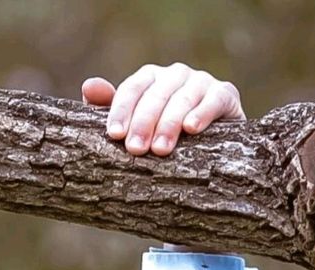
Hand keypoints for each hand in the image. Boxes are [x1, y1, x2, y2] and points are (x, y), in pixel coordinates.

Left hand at [82, 63, 243, 156]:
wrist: (211, 142)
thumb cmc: (164, 133)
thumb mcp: (135, 123)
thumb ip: (112, 108)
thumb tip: (89, 88)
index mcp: (151, 78)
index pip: (132, 88)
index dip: (121, 110)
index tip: (114, 134)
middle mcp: (175, 74)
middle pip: (156, 94)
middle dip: (144, 122)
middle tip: (135, 150)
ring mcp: (201, 81)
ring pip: (183, 97)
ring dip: (170, 123)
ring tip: (160, 149)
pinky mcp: (225, 94)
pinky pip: (214, 100)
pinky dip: (202, 113)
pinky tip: (191, 128)